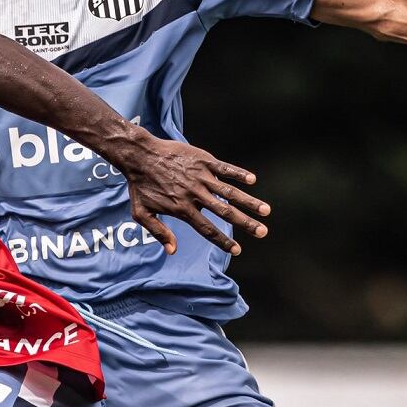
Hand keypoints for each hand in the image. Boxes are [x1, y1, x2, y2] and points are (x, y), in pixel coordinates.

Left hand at [116, 135, 270, 255]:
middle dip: (246, 223)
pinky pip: (224, 168)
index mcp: (182, 209)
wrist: (139, 155)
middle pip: (225, 212)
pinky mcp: (203, 161)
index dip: (223, 241)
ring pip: (229, 191)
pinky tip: (252, 181)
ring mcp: (201, 177)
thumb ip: (158, 232)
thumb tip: (172, 251)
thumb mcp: (141, 213)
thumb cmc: (140, 186)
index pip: (207, 229)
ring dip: (249, 201)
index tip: (238, 250)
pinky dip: (238, 174)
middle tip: (263, 232)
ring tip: (266, 211)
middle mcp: (195, 194)